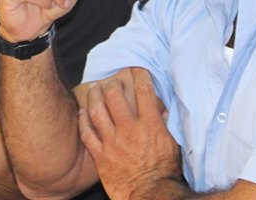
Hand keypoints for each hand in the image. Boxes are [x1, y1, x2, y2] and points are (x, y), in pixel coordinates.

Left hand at [78, 67, 181, 199]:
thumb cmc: (164, 171)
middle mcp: (129, 130)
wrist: (150, 195)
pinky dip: (83, 120)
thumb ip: (166, 124)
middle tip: (111, 80)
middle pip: (114, 96)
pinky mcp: (101, 156)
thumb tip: (163, 109)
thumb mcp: (173, 144)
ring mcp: (112, 143)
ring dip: (94, 96)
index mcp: (150, 125)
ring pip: (97, 111)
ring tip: (94, 88)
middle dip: (112, 84)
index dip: (139, 74)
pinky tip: (82, 112)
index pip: (143, 91)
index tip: (136, 68)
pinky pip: (87, 133)